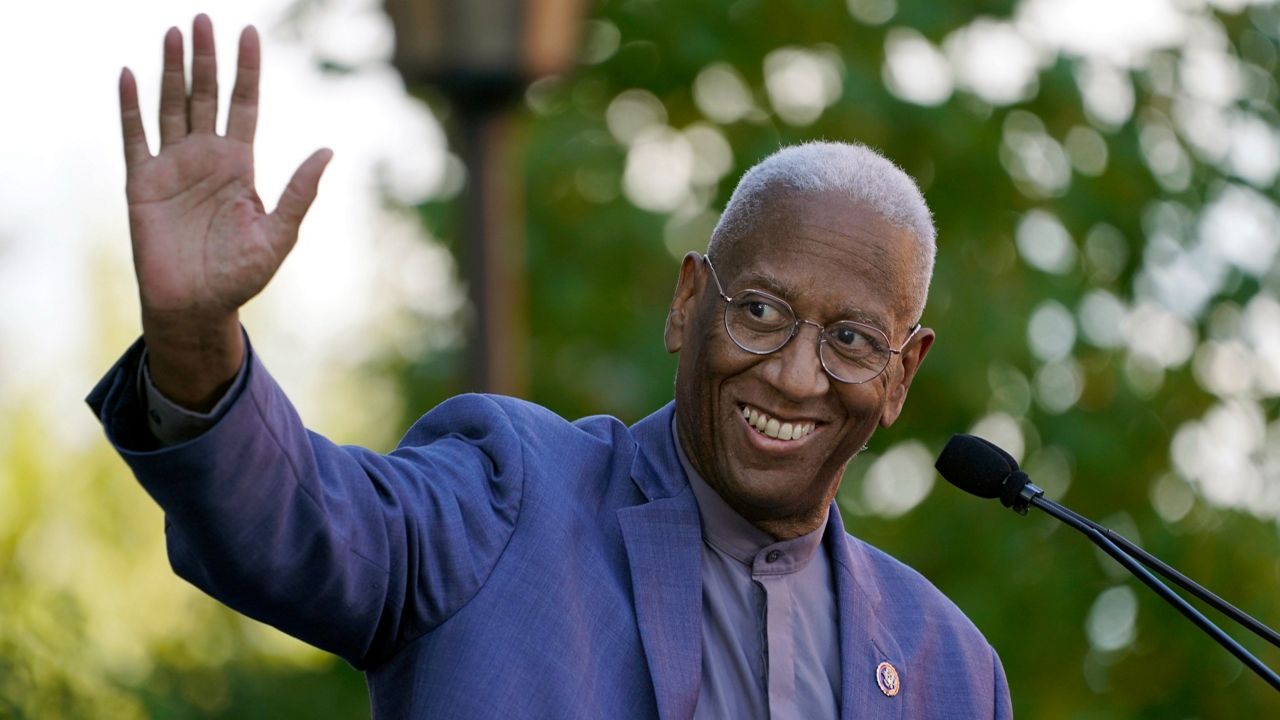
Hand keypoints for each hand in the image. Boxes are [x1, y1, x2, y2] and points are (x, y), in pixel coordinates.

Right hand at [118, 14, 330, 408]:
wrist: (196, 306)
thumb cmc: (240, 276)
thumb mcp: (279, 235)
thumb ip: (299, 193)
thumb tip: (328, 152)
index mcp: (239, 166)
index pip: (244, 105)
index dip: (246, 70)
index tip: (250, 33)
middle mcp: (205, 158)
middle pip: (205, 95)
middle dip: (205, 58)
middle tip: (202, 18)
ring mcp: (173, 168)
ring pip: (171, 106)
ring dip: (170, 70)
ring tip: (173, 32)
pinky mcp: (142, 184)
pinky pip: (135, 137)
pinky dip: (131, 107)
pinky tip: (130, 75)